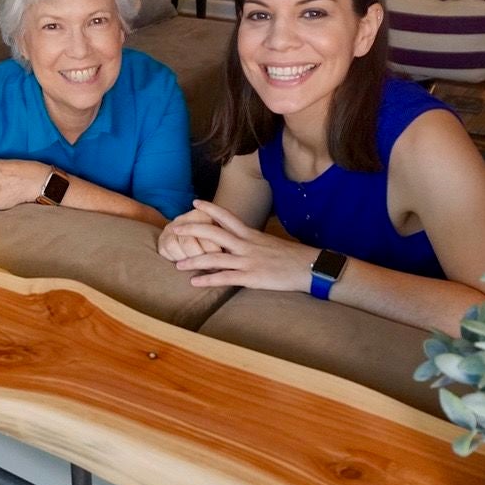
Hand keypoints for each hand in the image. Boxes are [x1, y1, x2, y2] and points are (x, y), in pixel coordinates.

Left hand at [170, 200, 316, 291]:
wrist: (310, 267)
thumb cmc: (290, 255)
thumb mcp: (268, 242)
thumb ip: (250, 241)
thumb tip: (236, 240)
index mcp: (250, 234)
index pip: (227, 216)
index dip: (209, 209)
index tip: (194, 202)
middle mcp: (246, 244)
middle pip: (214, 233)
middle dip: (192, 230)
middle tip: (175, 229)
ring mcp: (248, 261)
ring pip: (215, 258)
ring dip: (193, 261)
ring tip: (177, 264)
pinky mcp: (251, 277)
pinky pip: (225, 278)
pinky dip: (208, 281)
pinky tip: (194, 282)